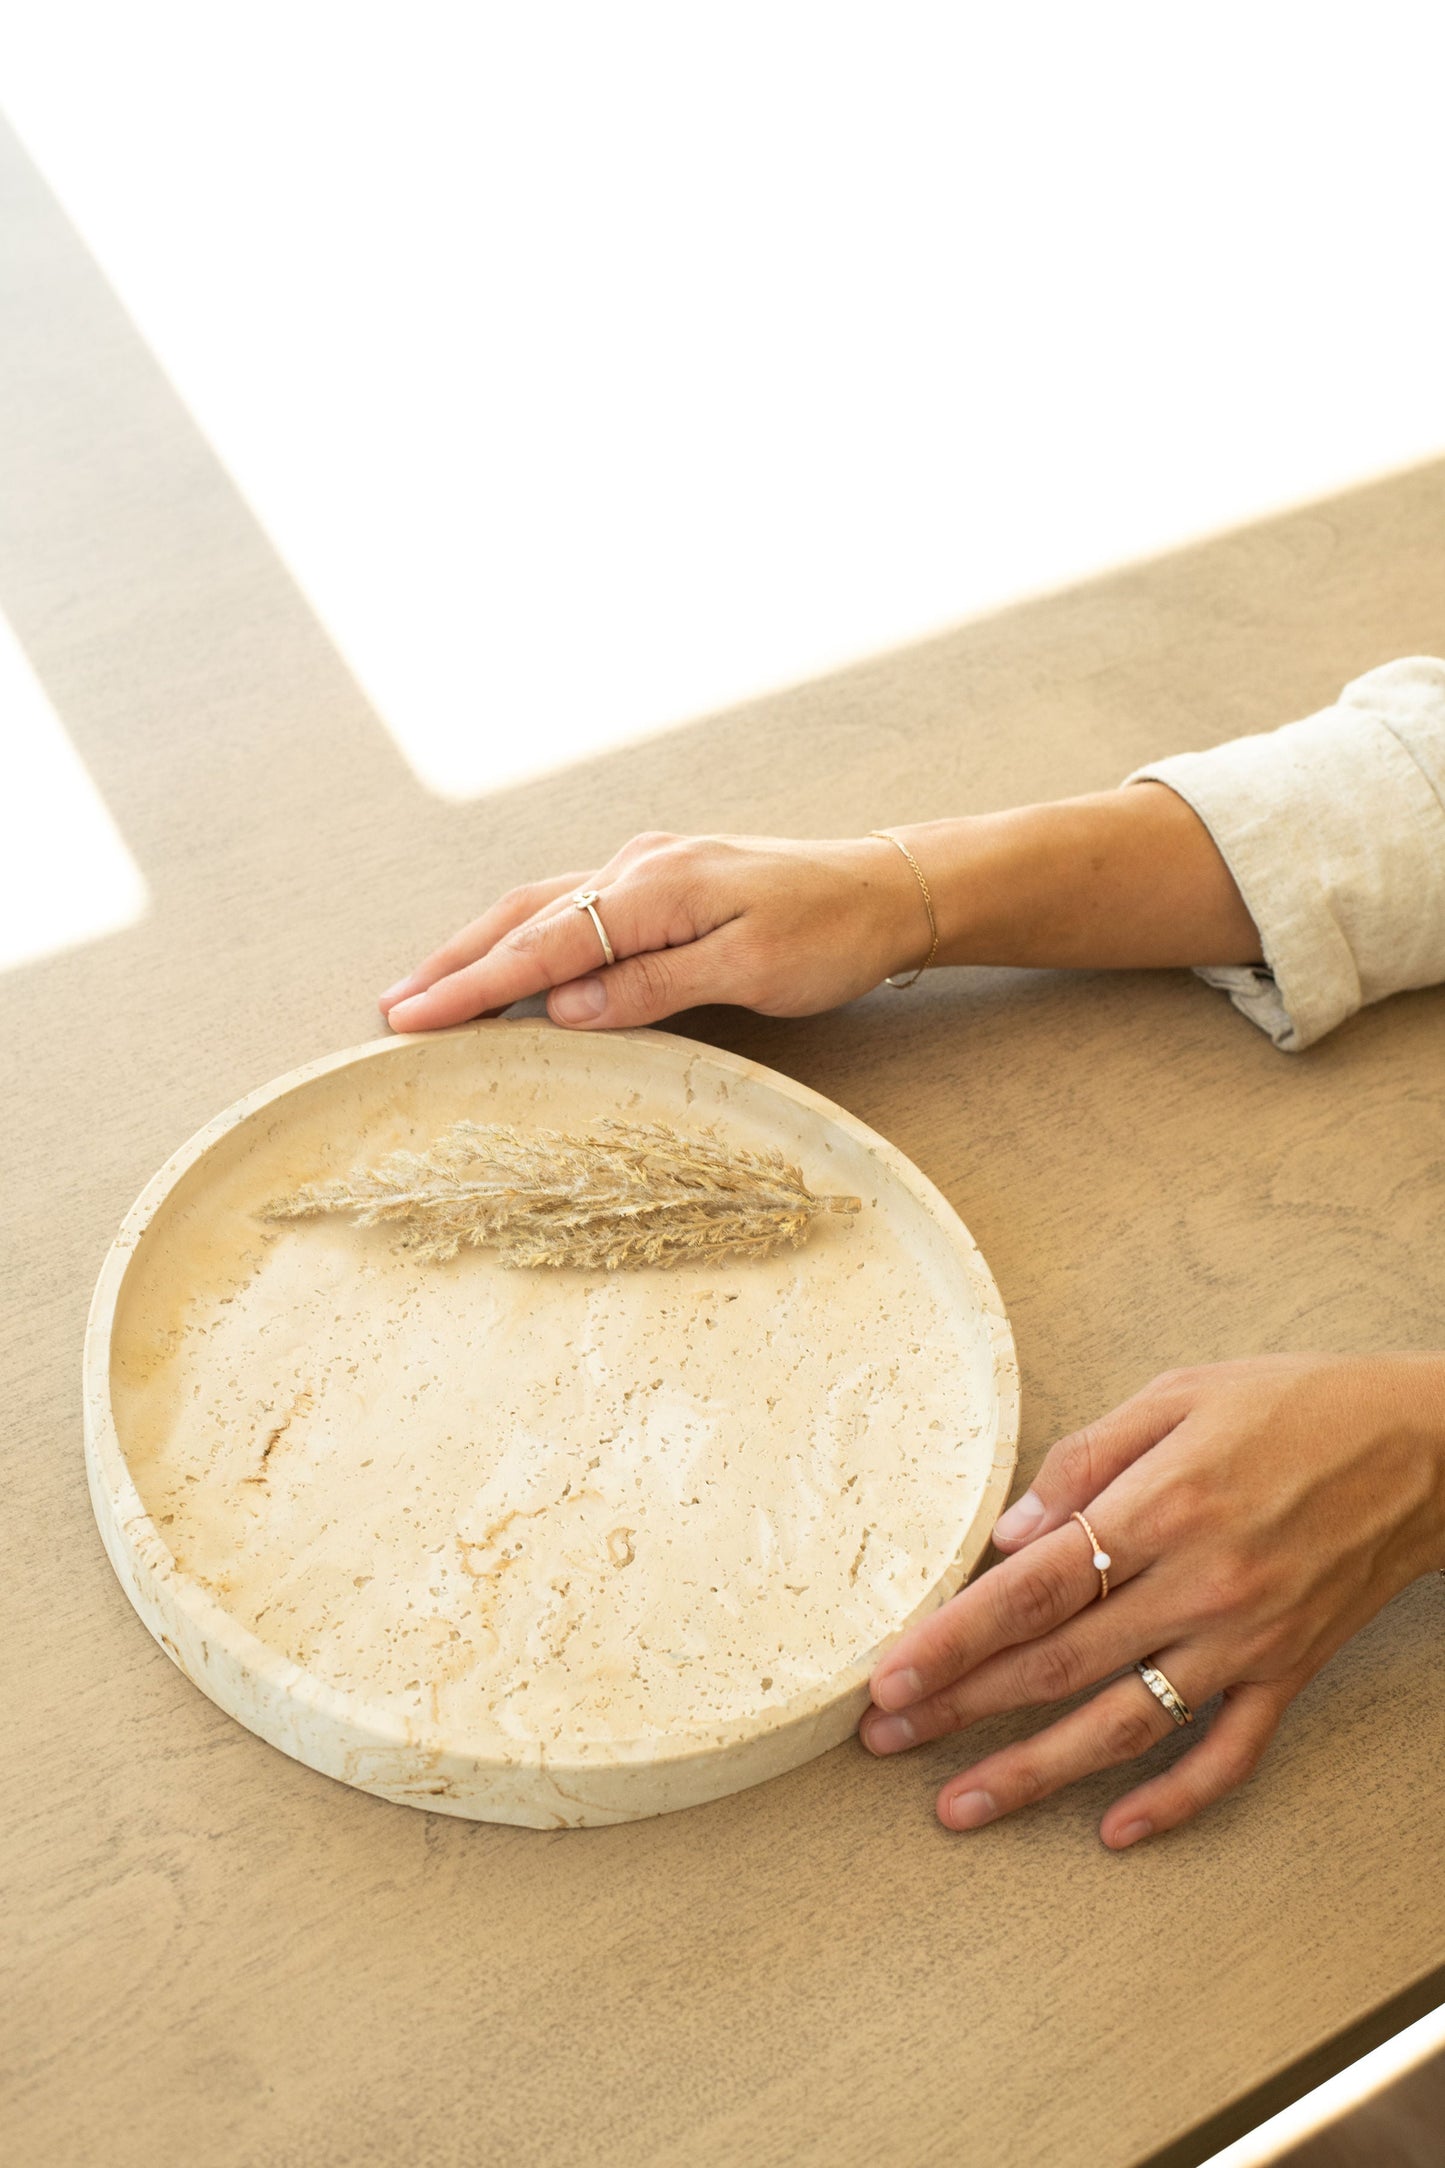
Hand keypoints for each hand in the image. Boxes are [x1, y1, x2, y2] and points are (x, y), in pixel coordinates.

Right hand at [379, 831, 930, 1031]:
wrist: (889, 888)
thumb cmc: (831, 933)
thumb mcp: (751, 972)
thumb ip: (654, 986)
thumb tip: (565, 1009)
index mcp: (655, 886)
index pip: (544, 945)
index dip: (473, 986)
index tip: (411, 1019)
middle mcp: (638, 865)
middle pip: (523, 917)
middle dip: (454, 964)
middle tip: (394, 1011)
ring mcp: (646, 867)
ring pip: (540, 907)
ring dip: (479, 946)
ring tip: (427, 988)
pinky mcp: (661, 880)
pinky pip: (572, 907)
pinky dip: (523, 935)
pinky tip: (507, 959)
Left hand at [862, 1354, 1444, 1846]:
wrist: (1424, 1447)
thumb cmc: (1292, 1406)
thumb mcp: (1178, 1395)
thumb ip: (1086, 1459)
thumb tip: (1008, 1534)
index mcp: (1162, 1506)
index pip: (1033, 1589)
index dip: (954, 1638)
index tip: (889, 1674)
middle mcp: (1200, 1585)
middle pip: (1056, 1664)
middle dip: (959, 1706)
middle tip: (882, 1738)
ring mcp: (1247, 1641)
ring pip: (1123, 1724)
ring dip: (1032, 1770)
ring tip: (958, 1804)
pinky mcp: (1289, 1674)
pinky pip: (1226, 1754)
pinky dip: (1171, 1801)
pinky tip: (1112, 1830)